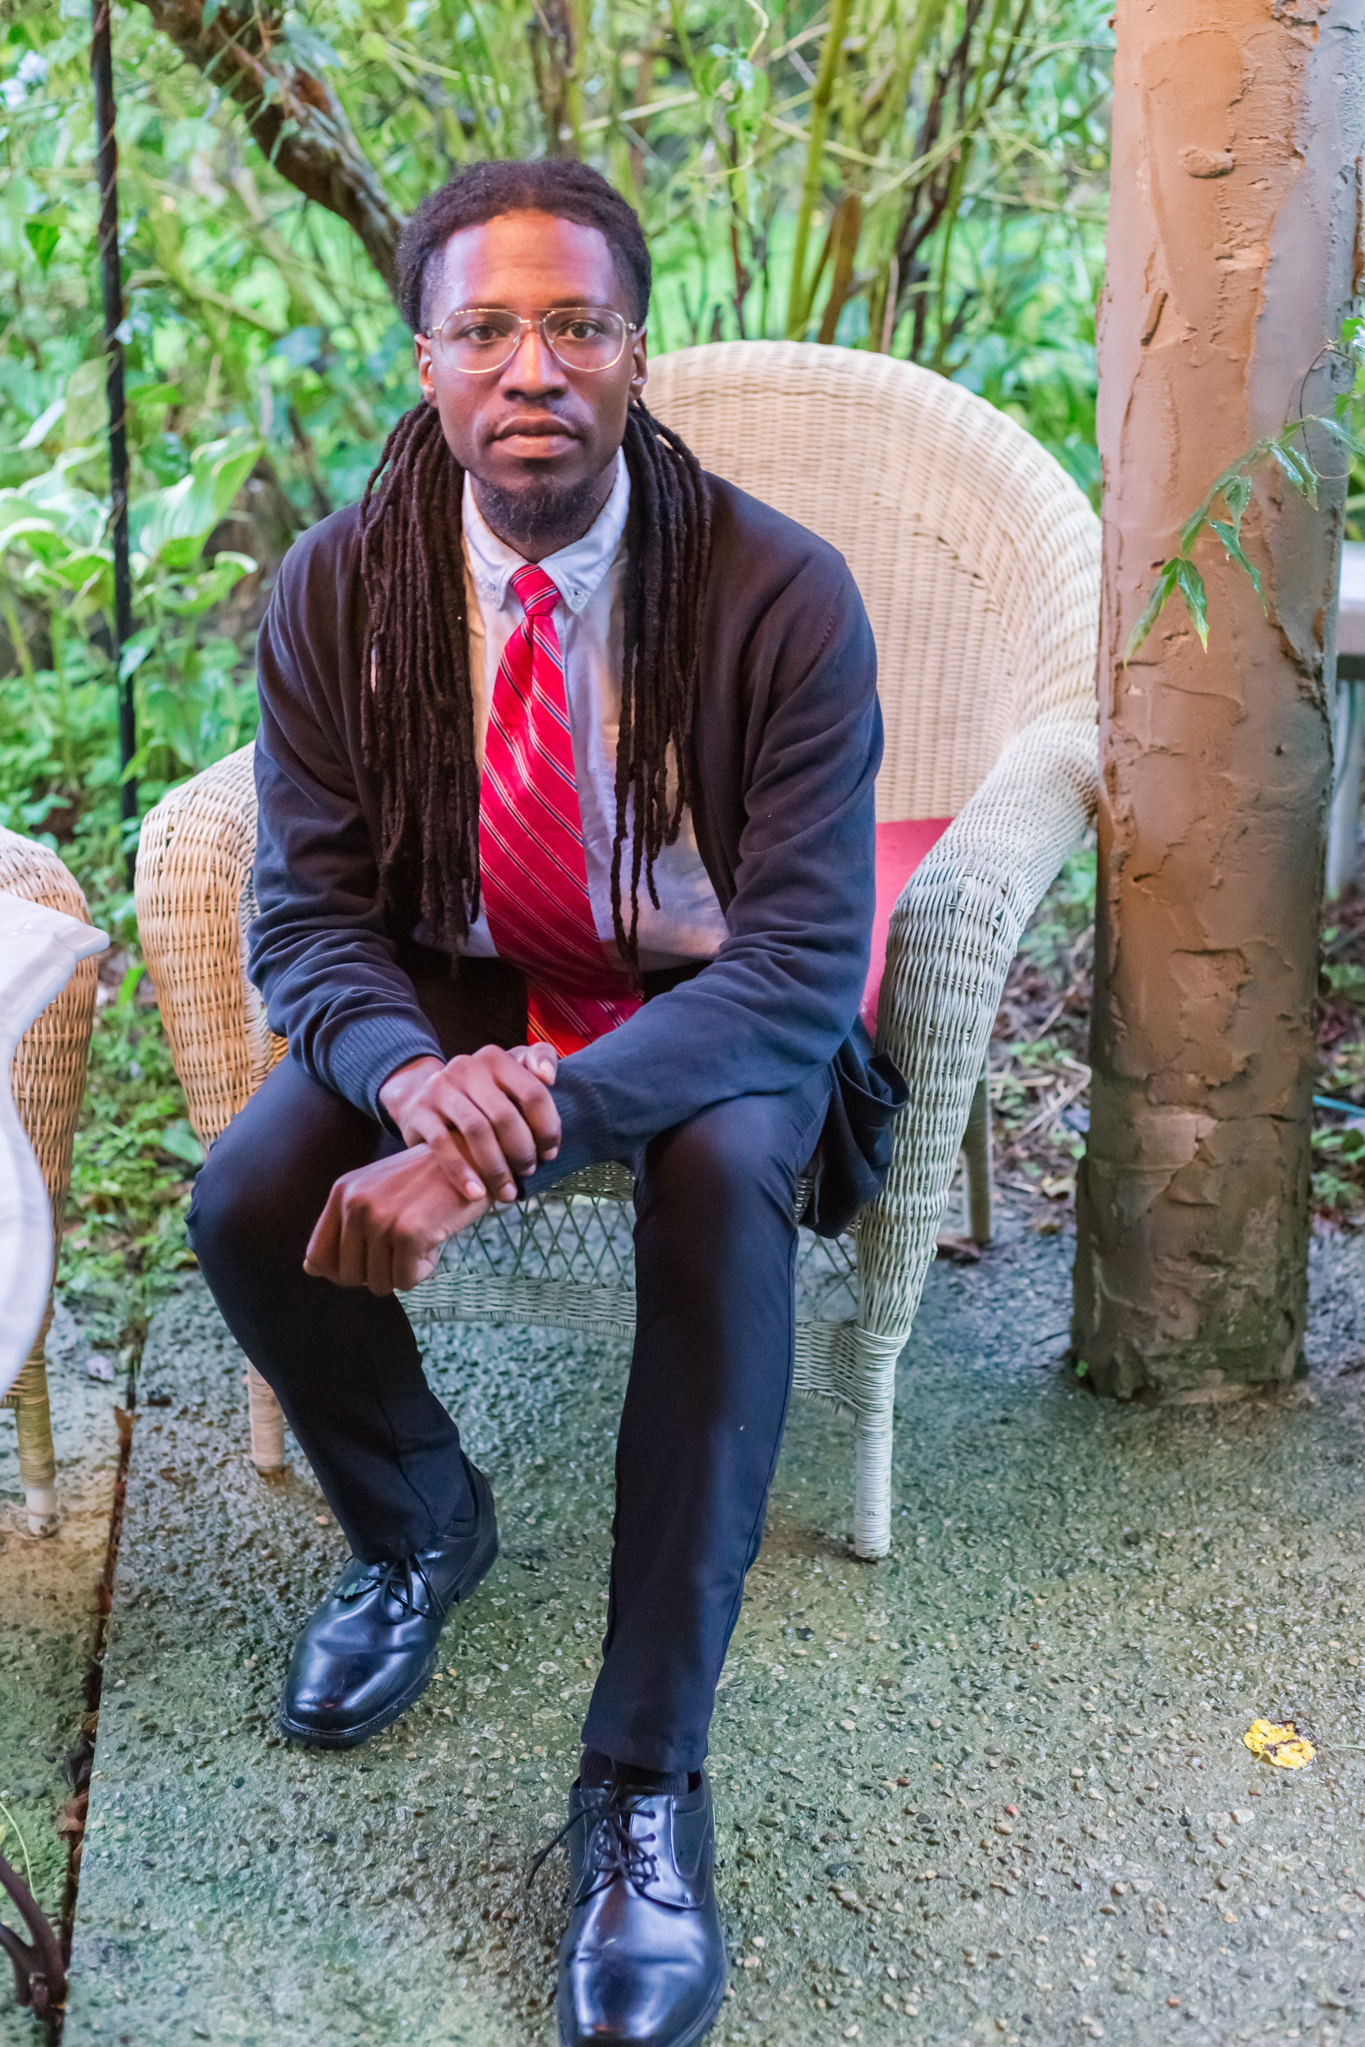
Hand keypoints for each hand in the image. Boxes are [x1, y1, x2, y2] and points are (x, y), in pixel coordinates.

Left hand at [303, 1144, 489, 1295]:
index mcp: (342, 1193)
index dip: (342, 1272)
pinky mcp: (408, 1232)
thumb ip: (343, 1227)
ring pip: (379, 1282)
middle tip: (403, 1248)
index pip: (317, 1258)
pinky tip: (434, 1243)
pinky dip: (423, 1271)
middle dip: (379, 1272)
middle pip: (348, 1277)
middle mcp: (354, 1204)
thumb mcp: (377, 1194)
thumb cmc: (427, 1181)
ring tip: (421, 1240)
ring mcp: (380, 1218)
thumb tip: (311, 1269)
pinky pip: (406, 1281)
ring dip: (405, 1271)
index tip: (370, 1261)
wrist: (472, 1158)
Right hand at [378, 1043, 559, 1203]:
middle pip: (505, 1115)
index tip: (550, 1153)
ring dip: (496, 1167)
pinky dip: (462, 1172)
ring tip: (506, 1190)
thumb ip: (536, 1060)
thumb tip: (549, 1076)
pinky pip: (443, 1144)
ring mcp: (440, 1088)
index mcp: (496, 1059)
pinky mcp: (419, 1111)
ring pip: (477, 1130)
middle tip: (528, 1172)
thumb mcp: (507, 1070)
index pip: (533, 1093)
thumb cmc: (479, 1092)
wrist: (421, 1096)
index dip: (548, 1128)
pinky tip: (476, 1193)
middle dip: (522, 1151)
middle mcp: (467, 1067)